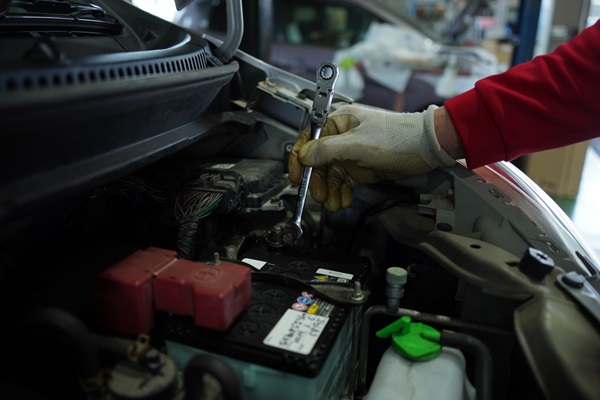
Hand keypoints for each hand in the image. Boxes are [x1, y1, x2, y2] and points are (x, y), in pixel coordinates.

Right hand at [288, 104, 455, 211]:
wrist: (426, 148)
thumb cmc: (397, 137)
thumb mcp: (357, 144)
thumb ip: (327, 150)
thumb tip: (303, 155)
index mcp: (338, 122)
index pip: (309, 140)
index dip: (299, 159)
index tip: (295, 176)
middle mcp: (341, 137)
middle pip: (318, 162)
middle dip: (317, 181)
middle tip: (318, 195)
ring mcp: (351, 154)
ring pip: (331, 175)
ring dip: (329, 191)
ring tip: (333, 204)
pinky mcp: (361, 168)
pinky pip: (344, 182)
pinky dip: (341, 193)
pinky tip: (342, 201)